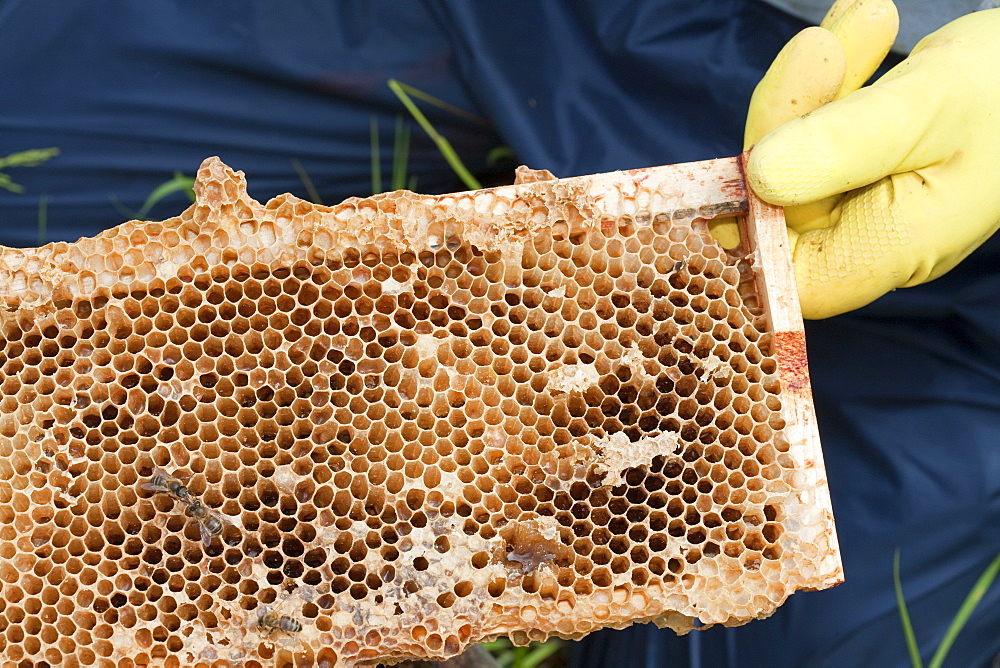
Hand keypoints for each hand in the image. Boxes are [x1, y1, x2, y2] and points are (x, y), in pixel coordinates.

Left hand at [744, 0, 999, 318]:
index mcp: (885, 250)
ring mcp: (866, 199)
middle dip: (789, 117)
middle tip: (819, 47)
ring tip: (869, 17)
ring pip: (798, 152)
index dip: (747, 223)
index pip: (785, 273)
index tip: (744, 155)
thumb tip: (757, 175)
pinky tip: (866, 25)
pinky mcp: (865, 161)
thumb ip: (843, 146)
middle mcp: (868, 236)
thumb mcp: (926, 110)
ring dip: (818, 82)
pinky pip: (826, 126)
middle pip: (779, 198)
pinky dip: (838, 74)